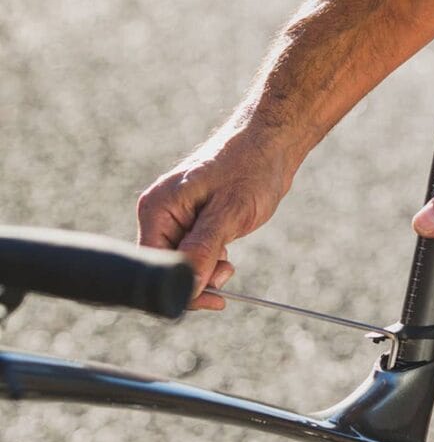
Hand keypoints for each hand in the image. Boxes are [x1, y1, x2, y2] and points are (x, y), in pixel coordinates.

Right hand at [137, 123, 297, 309]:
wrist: (271, 143)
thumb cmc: (251, 168)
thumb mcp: (229, 212)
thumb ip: (204, 249)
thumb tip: (188, 288)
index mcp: (157, 208)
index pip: (154, 264)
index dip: (181, 287)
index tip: (214, 298)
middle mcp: (160, 214)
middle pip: (167, 267)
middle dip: (197, 277)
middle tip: (228, 269)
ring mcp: (176, 218)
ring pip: (183, 264)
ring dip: (207, 270)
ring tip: (229, 256)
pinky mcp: (193, 222)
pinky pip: (194, 254)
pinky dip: (211, 260)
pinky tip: (227, 248)